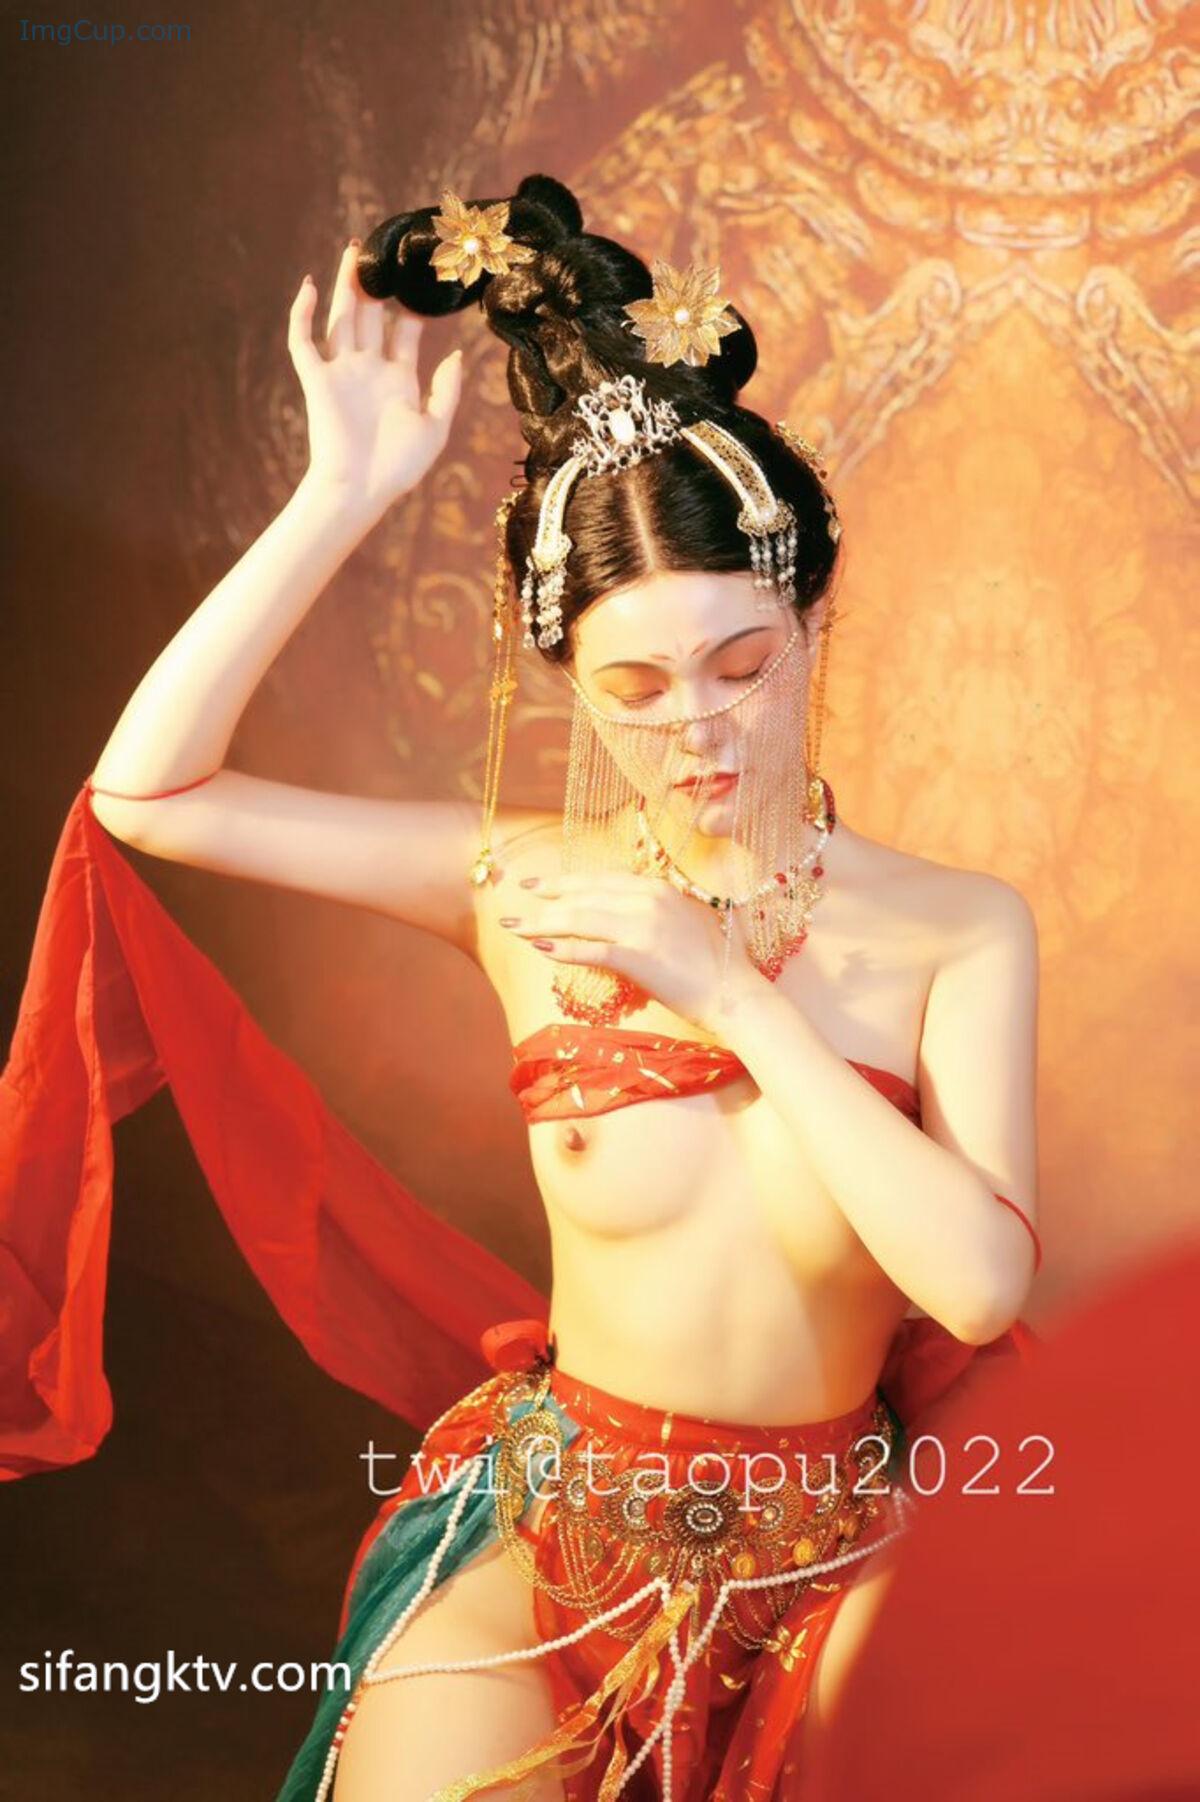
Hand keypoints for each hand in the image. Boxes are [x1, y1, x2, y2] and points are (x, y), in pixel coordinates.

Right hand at [287, 240, 463, 524]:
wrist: (361, 489)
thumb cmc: (399, 467)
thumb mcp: (436, 427)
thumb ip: (447, 390)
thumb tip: (457, 354)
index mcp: (399, 379)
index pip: (406, 331)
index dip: (415, 306)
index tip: (425, 277)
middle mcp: (369, 369)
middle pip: (372, 315)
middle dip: (377, 283)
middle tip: (386, 249)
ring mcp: (342, 372)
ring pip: (341, 317)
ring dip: (345, 285)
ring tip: (354, 251)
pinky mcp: (316, 380)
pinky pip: (303, 341)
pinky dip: (302, 314)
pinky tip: (310, 287)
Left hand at [497, 870, 765, 1032]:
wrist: (735, 995)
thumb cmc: (716, 964)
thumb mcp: (689, 921)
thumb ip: (660, 908)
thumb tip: (631, 908)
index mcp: (659, 888)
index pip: (601, 878)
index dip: (567, 880)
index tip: (541, 885)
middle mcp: (648, 899)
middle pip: (583, 893)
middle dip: (545, 897)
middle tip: (517, 902)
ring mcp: (643, 926)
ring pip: (579, 917)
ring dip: (542, 922)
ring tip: (516, 928)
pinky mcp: (639, 957)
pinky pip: (590, 949)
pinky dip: (563, 948)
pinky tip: (541, 949)